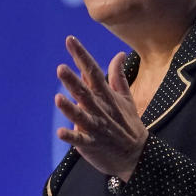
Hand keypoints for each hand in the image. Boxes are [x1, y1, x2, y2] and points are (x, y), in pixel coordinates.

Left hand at [55, 36, 147, 181]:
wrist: (138, 155)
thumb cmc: (128, 124)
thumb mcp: (126, 97)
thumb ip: (118, 75)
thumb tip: (119, 54)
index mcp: (105, 96)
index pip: (92, 71)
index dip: (81, 55)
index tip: (69, 40)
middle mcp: (100, 109)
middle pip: (85, 92)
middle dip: (73, 81)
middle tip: (60, 68)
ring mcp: (96, 127)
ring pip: (81, 115)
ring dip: (70, 108)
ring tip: (57, 98)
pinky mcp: (92, 144)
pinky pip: (80, 140)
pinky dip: (71, 136)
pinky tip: (60, 132)